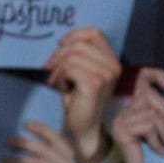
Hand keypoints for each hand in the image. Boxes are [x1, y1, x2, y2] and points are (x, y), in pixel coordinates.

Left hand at [6, 120, 84, 162]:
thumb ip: (45, 154)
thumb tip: (22, 141)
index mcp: (70, 159)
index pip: (57, 139)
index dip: (42, 130)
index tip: (27, 124)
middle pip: (42, 150)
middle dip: (23, 144)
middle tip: (9, 141)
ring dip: (17, 161)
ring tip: (7, 160)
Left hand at [44, 27, 120, 162]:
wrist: (83, 129)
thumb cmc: (80, 101)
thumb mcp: (81, 72)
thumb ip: (79, 55)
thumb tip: (63, 41)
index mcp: (112, 61)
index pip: (95, 33)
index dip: (75, 35)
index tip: (60, 45)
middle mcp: (113, 66)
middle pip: (80, 44)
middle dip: (59, 55)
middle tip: (50, 69)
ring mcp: (106, 75)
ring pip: (72, 56)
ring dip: (58, 68)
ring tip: (57, 81)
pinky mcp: (94, 84)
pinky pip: (69, 68)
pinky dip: (60, 77)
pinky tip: (62, 88)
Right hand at [111, 67, 163, 162]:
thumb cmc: (155, 157)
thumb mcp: (161, 129)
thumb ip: (162, 113)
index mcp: (132, 108)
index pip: (141, 79)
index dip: (156, 76)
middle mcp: (123, 112)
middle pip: (151, 100)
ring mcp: (120, 122)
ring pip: (152, 115)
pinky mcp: (121, 132)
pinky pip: (148, 127)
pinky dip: (158, 141)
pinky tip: (162, 153)